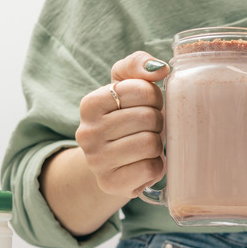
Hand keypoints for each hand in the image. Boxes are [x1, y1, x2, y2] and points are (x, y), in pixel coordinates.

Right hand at [76, 51, 169, 197]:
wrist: (112, 162)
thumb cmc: (125, 118)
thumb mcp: (126, 84)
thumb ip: (138, 64)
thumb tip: (159, 68)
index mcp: (90, 104)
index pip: (139, 90)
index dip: (154, 97)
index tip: (147, 105)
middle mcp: (87, 132)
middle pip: (147, 118)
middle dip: (157, 122)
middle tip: (148, 128)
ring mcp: (96, 161)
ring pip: (150, 144)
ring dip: (157, 144)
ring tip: (146, 145)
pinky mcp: (111, 183)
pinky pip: (150, 168)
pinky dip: (156, 166)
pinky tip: (144, 163)